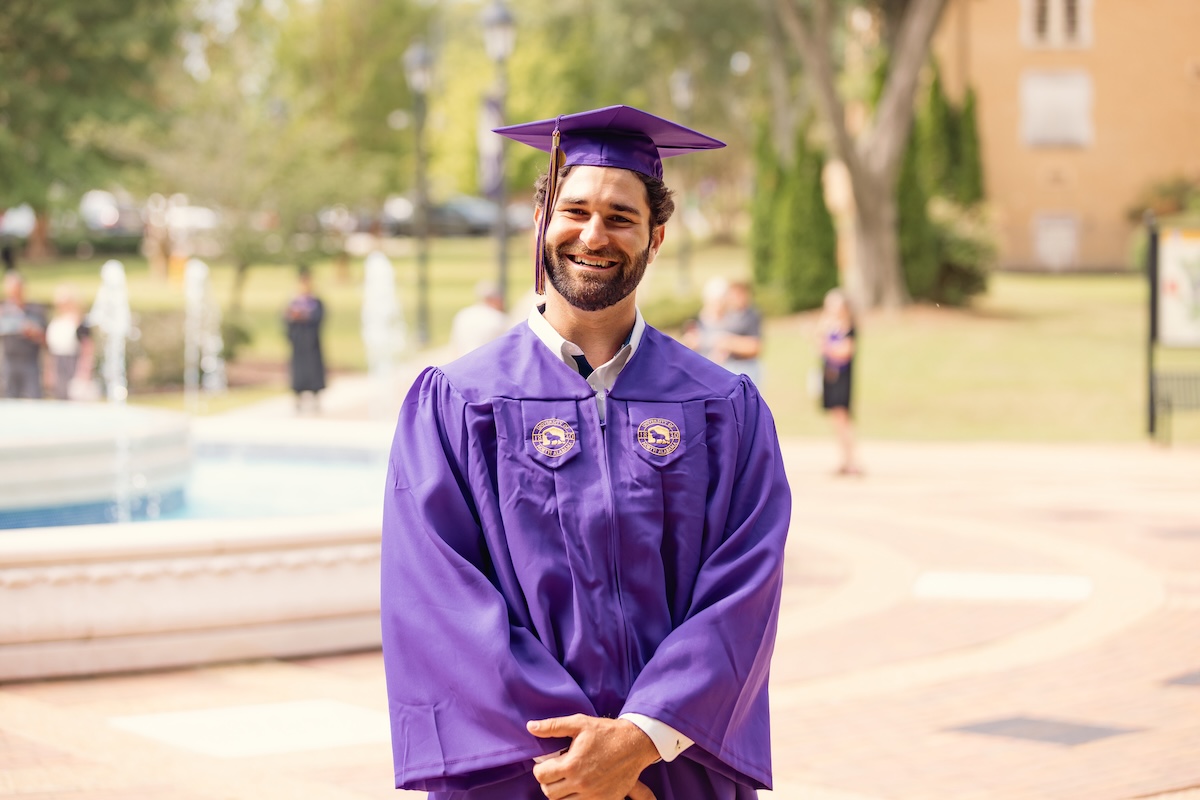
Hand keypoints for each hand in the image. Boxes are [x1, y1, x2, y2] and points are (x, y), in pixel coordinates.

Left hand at [528, 714, 658, 799]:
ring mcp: (594, 795)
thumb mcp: (579, 723)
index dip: (539, 769)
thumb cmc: (606, 732)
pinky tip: (579, 788)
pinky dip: (576, 799)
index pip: (541, 776)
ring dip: (561, 793)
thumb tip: (530, 726)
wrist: (635, 743)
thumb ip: (553, 726)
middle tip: (555, 772)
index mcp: (572, 765)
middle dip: (548, 782)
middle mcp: (581, 784)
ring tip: (566, 780)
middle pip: (550, 793)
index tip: (546, 764)